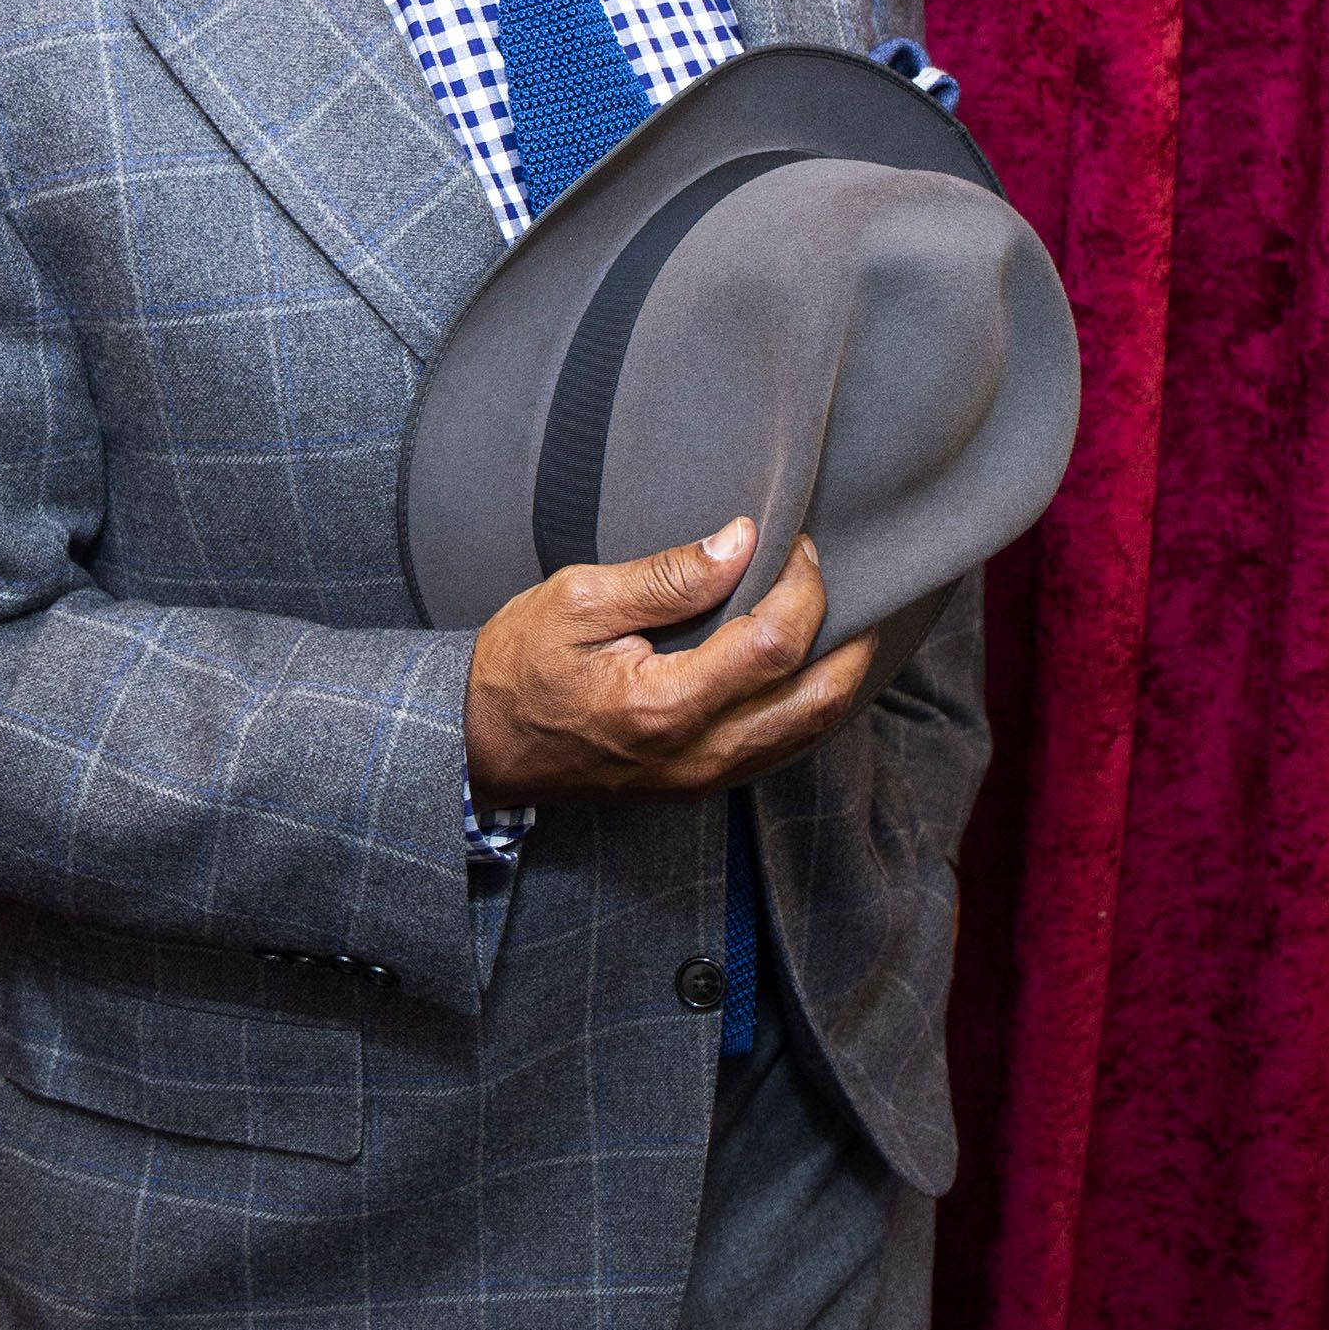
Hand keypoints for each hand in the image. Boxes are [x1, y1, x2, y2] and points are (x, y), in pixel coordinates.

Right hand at [462, 519, 876, 806]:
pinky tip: (805, 667)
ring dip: (838, 676)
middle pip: (817, 700)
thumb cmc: (518, 667)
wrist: (479, 745)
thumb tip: (740, 542)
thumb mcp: (579, 601)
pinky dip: (808, 706)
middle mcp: (696, 755)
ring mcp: (701, 780)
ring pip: (809, 733)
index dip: (804, 588)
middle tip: (845, 584)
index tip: (799, 547)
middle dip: (849, 637)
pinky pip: (780, 750)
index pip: (775, 645)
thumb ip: (666, 576)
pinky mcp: (698, 787)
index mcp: (664, 706)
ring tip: (839, 621)